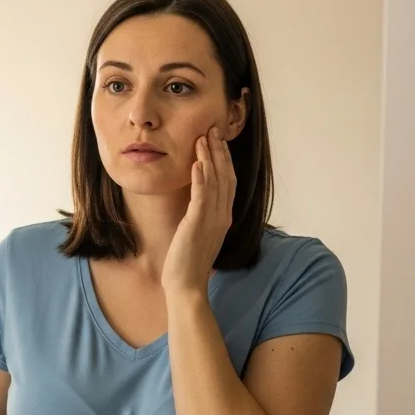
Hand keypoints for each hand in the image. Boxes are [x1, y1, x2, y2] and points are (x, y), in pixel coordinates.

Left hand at [161, 127, 236, 293]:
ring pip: (215, 182)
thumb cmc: (189, 263)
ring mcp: (212, 220)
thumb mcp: (198, 234)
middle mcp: (222, 216)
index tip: (218, 141)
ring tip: (204, 138)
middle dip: (219, 152)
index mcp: (223, 217)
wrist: (187, 285)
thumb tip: (197, 200)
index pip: (227, 182)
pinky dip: (201, 179)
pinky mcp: (198, 225)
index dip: (224, 160)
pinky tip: (197, 163)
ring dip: (210, 158)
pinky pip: (202, 197)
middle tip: (213, 129)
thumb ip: (201, 216)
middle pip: (225, 176)